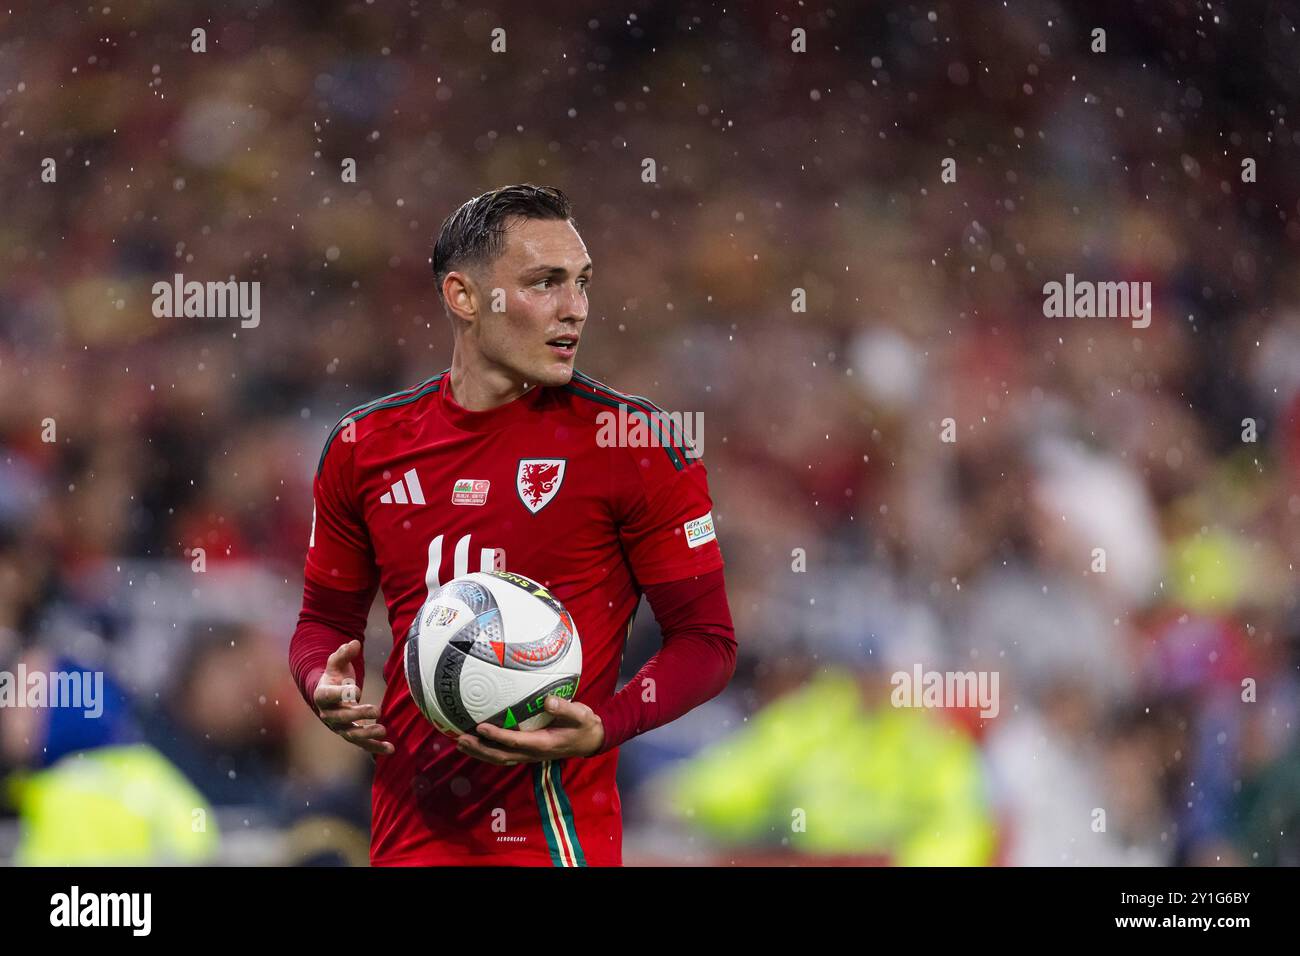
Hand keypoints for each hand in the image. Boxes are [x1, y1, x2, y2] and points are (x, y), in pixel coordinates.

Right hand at [313, 640, 394, 754]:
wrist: (330, 696)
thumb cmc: (335, 677)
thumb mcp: (336, 663)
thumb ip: (343, 653)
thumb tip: (354, 643)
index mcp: (323, 695)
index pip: (328, 696)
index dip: (341, 694)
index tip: (356, 690)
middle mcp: (328, 714)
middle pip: (341, 718)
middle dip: (359, 715)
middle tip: (377, 710)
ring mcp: (339, 727)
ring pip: (351, 735)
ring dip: (367, 735)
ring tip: (383, 730)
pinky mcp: (351, 734)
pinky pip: (362, 744)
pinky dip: (376, 747)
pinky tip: (390, 749)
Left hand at [457, 695, 603, 765]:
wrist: (590, 740)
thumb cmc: (585, 725)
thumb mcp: (581, 715)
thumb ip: (565, 708)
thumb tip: (547, 701)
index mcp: (544, 744)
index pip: (516, 742)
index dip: (497, 736)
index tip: (481, 727)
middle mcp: (533, 753)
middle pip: (501, 756)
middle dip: (480, 749)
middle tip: (460, 739)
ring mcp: (529, 755)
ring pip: (500, 758)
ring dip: (479, 753)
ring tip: (460, 742)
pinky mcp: (527, 752)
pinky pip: (504, 754)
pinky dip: (487, 751)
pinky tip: (476, 742)